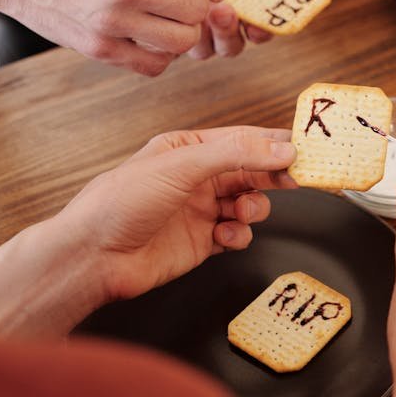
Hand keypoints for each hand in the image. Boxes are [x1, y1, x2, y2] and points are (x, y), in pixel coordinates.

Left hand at [55, 127, 296, 302]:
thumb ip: (237, 154)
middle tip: (295, 179)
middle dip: (273, 175)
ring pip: (248, 203)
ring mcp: (200, 211)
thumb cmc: (120, 202)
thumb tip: (280, 149)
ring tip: (242, 212)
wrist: (93, 257)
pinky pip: (237, 235)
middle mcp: (196, 178)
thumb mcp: (182, 165)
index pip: (242, 139)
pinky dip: (238, 236)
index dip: (273, 143)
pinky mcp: (202, 242)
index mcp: (188, 149)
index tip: (302, 147)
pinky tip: (223, 236)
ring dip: (253, 207)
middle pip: (251, 170)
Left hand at [154, 0, 303, 59]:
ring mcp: (195, 22)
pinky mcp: (168, 20)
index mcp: (249, 4)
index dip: (263, 32)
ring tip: (200, 6)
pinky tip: (175, 2)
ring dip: (203, 34)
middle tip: (224, 10)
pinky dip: (176, 27)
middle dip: (229, 34)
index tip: (257, 23)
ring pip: (204, 49)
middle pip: (232, 46)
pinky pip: (173, 40)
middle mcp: (224, 20)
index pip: (262, 31)